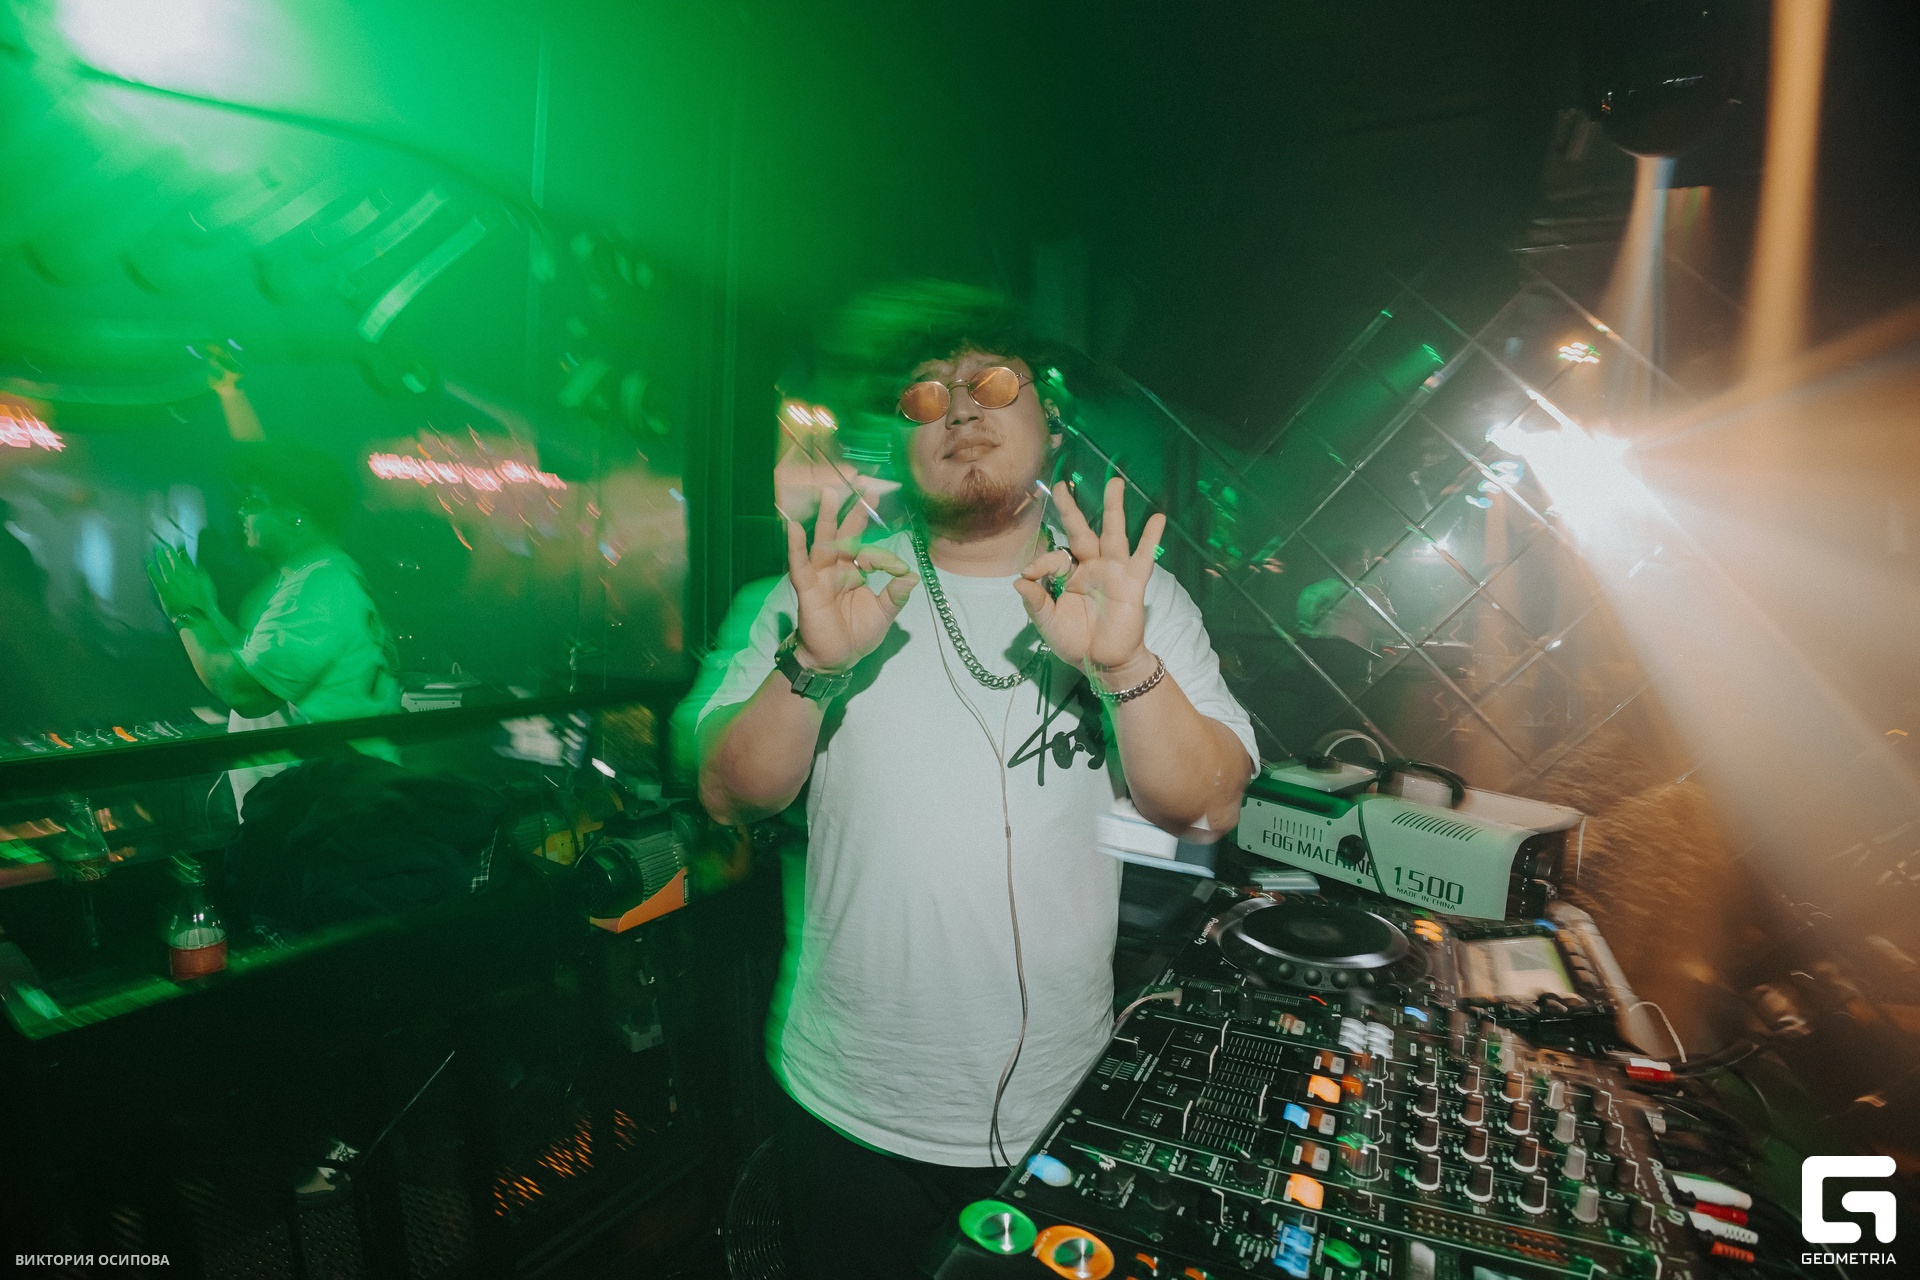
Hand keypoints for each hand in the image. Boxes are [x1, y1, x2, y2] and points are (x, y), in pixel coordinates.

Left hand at [147, 544, 217, 621]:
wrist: (197, 615)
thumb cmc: (205, 601)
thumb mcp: (208, 584)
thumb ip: (201, 572)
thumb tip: (197, 563)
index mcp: (191, 573)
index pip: (185, 559)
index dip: (181, 553)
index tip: (178, 549)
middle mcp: (179, 575)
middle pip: (173, 561)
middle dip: (169, 554)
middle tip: (165, 548)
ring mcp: (170, 582)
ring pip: (164, 567)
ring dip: (160, 559)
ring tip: (157, 552)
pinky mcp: (163, 590)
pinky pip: (156, 579)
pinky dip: (152, 572)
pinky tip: (149, 566)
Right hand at [785, 488, 916, 671]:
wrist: (835, 660)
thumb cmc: (856, 635)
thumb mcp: (883, 614)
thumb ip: (896, 595)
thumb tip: (912, 576)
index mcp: (855, 573)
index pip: (869, 553)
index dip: (883, 557)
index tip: (896, 568)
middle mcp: (837, 569)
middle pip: (846, 534)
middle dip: (854, 511)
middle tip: (863, 485)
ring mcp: (821, 576)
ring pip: (824, 542)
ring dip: (827, 518)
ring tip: (830, 493)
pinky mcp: (808, 588)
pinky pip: (800, 565)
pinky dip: (796, 546)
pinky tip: (794, 527)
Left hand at [1015, 476, 1164, 681]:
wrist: (1103, 664)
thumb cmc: (1076, 642)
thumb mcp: (1048, 622)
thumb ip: (1035, 601)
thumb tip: (1017, 580)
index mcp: (1070, 575)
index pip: (1055, 556)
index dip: (1041, 561)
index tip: (1029, 574)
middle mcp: (1091, 568)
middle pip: (1082, 531)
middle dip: (1072, 508)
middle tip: (1063, 484)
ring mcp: (1113, 572)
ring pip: (1113, 534)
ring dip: (1114, 508)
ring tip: (1115, 483)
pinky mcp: (1132, 583)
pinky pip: (1143, 557)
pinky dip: (1151, 538)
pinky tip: (1157, 518)